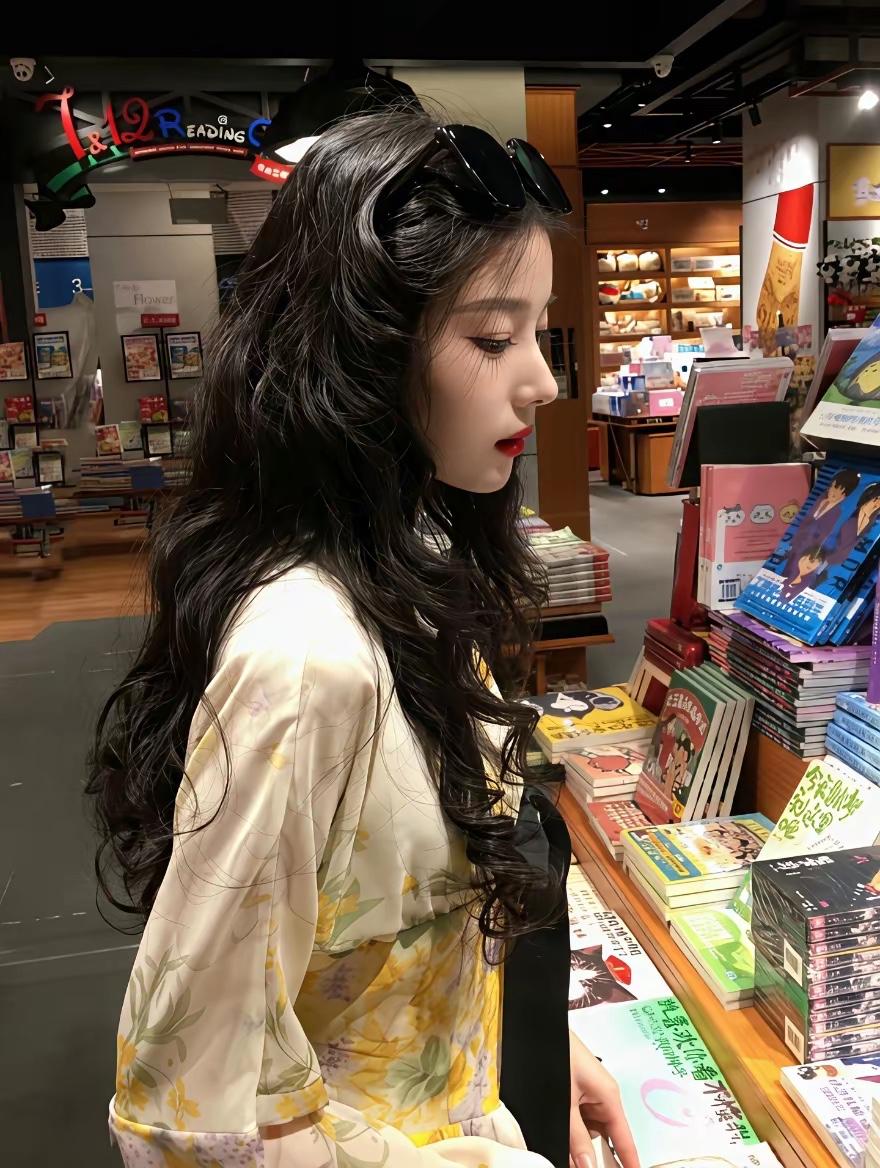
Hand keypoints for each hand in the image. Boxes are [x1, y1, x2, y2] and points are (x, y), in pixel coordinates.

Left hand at [568, 1030, 639, 1167]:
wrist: (539, 1026)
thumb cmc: (558, 1057)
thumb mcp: (566, 1103)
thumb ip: (576, 1138)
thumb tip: (589, 1167)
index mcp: (608, 1098)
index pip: (624, 1139)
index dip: (630, 1162)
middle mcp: (602, 1097)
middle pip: (603, 1136)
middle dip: (591, 1152)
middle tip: (575, 1161)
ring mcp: (588, 1093)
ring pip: (587, 1128)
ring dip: (575, 1140)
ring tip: (560, 1140)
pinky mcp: (575, 1090)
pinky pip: (577, 1117)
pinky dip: (569, 1127)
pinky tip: (557, 1130)